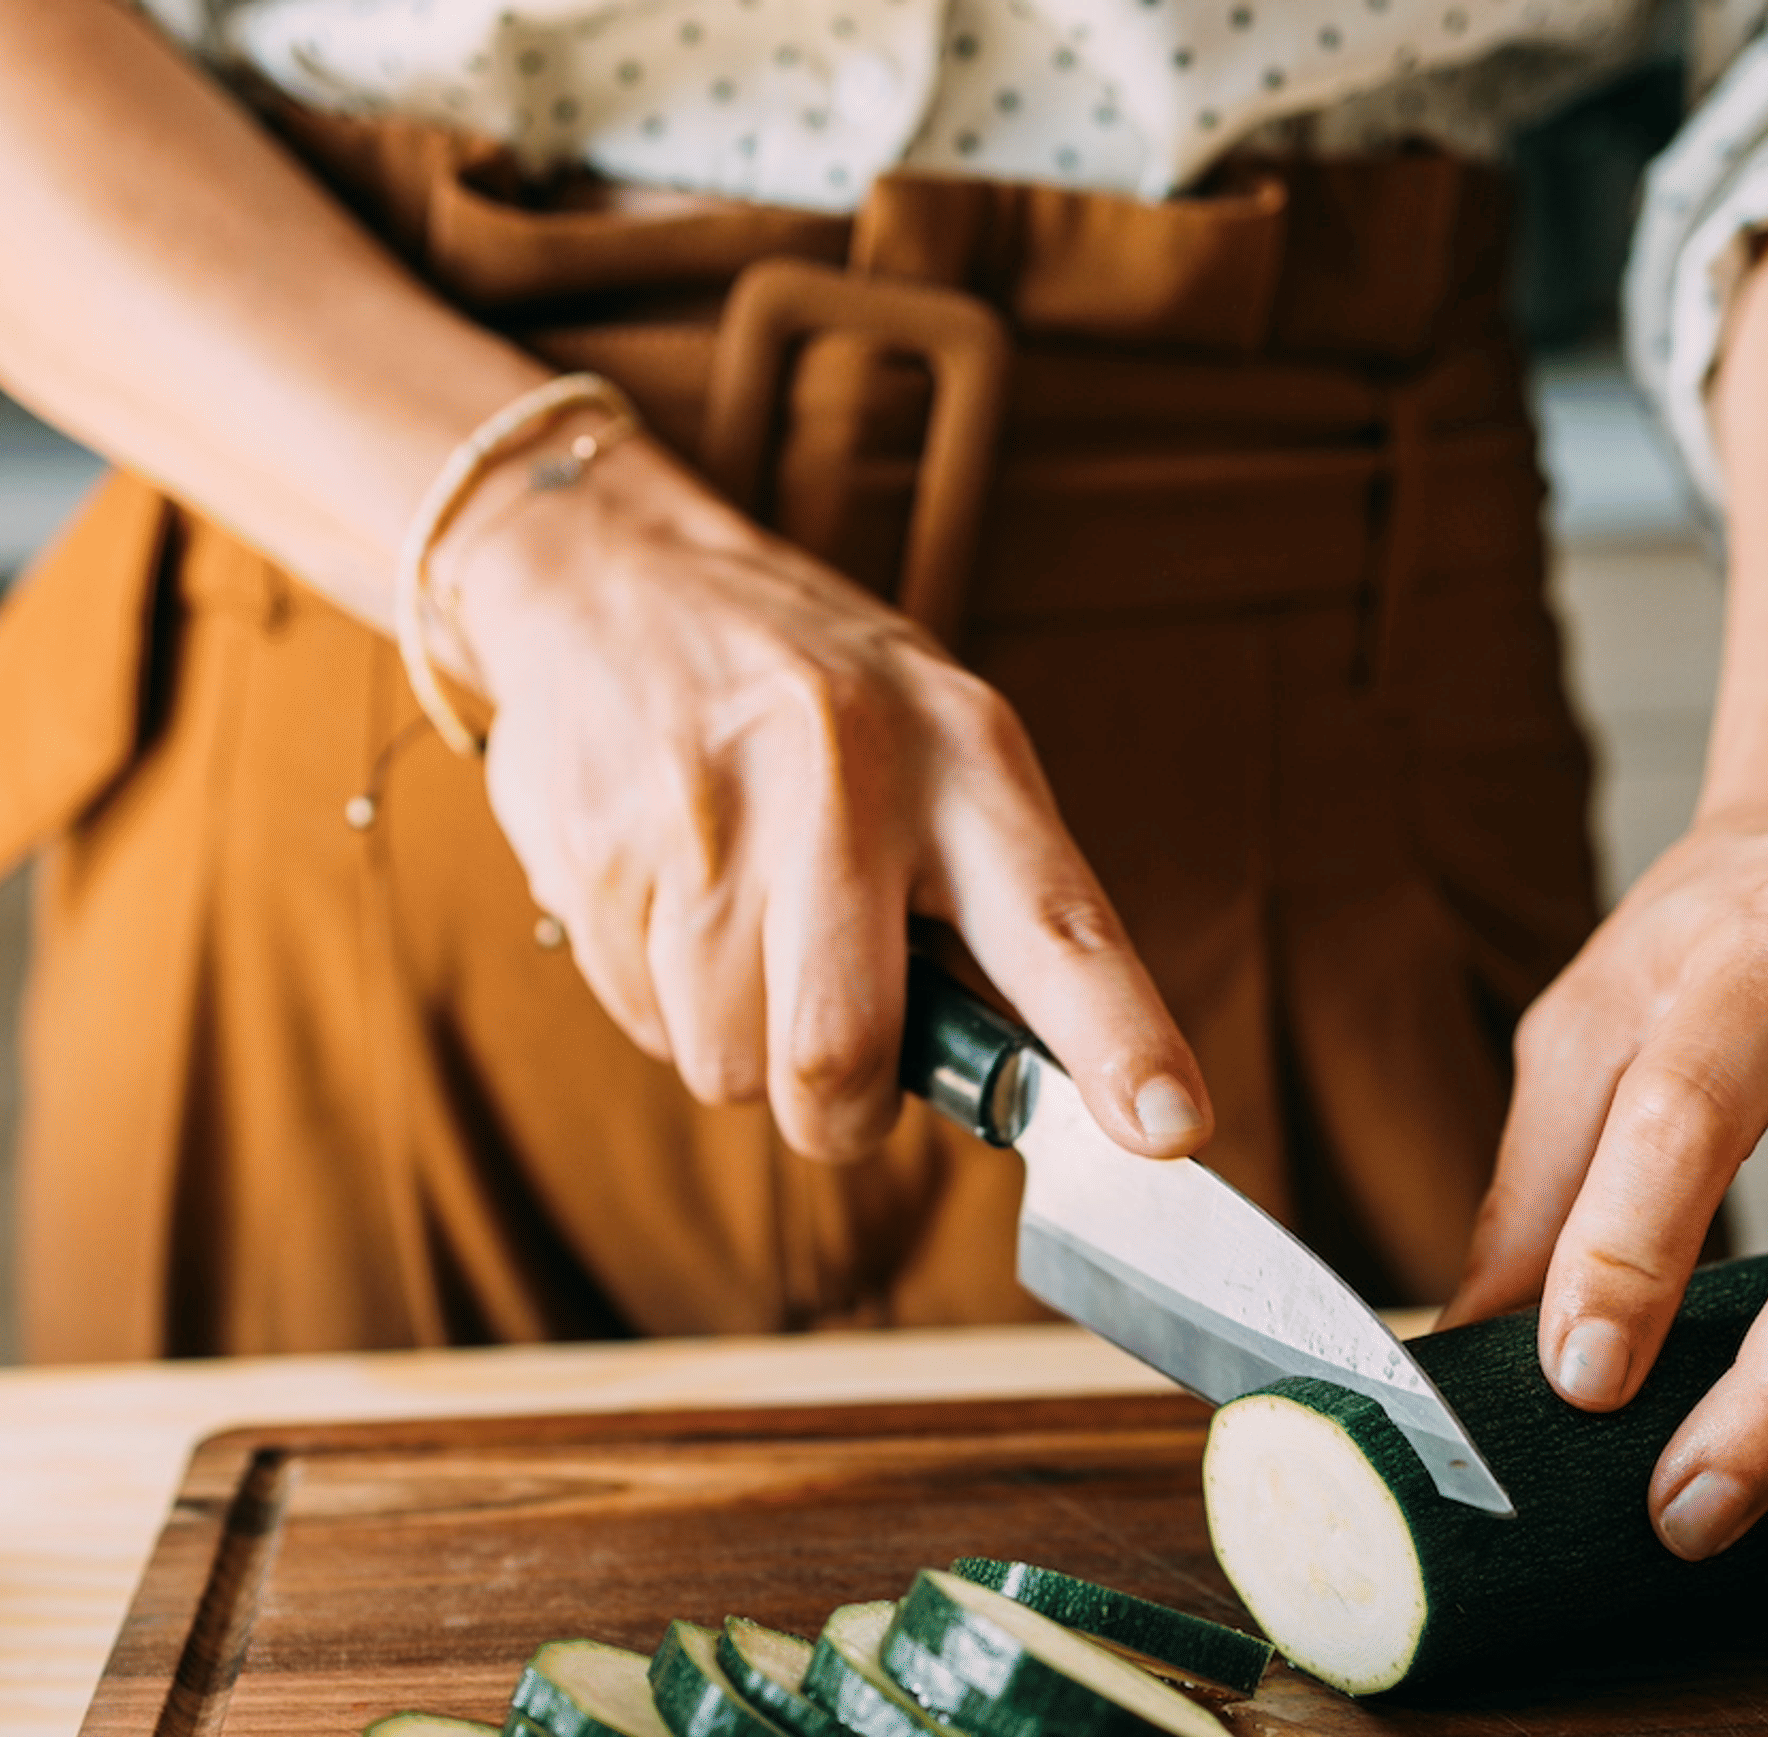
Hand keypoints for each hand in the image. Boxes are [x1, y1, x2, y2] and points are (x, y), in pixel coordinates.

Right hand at [432, 433, 1208, 1165]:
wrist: (611, 576)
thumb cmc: (811, 699)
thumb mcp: (935, 746)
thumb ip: (990, 904)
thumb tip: (1023, 1087)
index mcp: (963, 755)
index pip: (1060, 925)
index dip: (1119, 1040)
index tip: (1168, 1129)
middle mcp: (843, 779)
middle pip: (842, 1054)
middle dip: (839, 1111)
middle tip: (839, 1076)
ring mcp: (707, 817)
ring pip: (730, 1064)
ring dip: (740, 1045)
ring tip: (741, 929)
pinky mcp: (599, 855)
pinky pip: (643, 1022)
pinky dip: (663, 1000)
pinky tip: (670, 899)